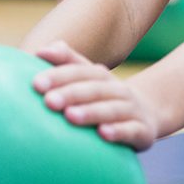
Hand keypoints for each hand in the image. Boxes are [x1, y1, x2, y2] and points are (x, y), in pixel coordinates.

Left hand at [33, 40, 158, 150]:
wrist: (147, 115)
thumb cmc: (105, 99)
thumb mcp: (89, 80)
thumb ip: (67, 64)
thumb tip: (42, 50)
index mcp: (102, 77)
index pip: (82, 71)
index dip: (60, 75)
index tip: (36, 84)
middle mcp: (119, 90)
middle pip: (96, 89)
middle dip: (72, 93)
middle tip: (49, 101)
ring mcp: (133, 110)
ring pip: (113, 109)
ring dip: (92, 112)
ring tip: (70, 116)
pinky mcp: (144, 131)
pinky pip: (132, 131)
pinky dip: (119, 131)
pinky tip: (104, 134)